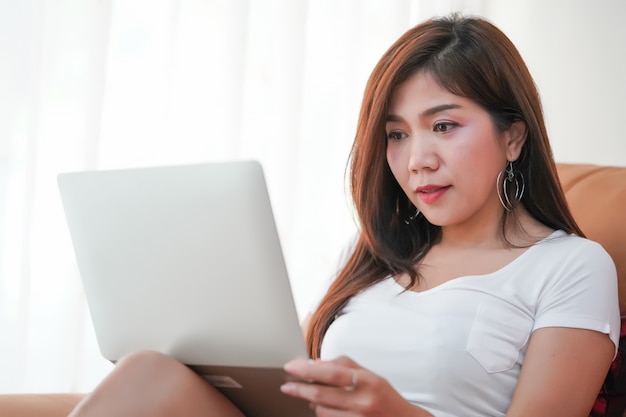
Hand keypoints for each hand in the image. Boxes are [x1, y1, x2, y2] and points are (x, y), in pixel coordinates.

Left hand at [281, 356, 430, 416]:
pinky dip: (320, 413)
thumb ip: (344, 366)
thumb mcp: (370, 375)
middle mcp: (363, 402)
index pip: (332, 373)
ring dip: (311, 402)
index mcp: (368, 382)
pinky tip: (321, 407)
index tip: (292, 367)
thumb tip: (316, 363)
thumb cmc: (384, 397)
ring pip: (321, 411)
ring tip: (310, 395)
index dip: (308, 370)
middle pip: (322, 395)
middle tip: (287, 385)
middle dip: (299, 389)